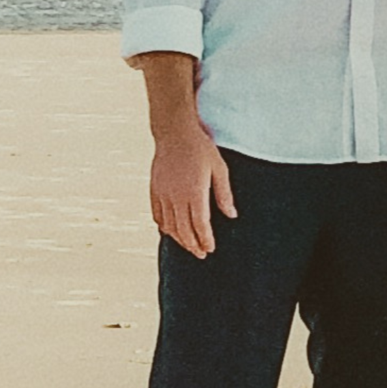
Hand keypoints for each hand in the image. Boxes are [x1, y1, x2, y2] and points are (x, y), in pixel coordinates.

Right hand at [149, 118, 235, 258]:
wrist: (174, 133)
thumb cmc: (200, 148)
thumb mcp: (219, 169)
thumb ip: (224, 194)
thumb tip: (232, 215)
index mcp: (195, 193)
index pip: (200, 225)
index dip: (206, 240)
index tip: (210, 249)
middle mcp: (177, 197)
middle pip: (184, 230)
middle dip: (193, 245)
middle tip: (201, 254)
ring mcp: (163, 194)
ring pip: (169, 226)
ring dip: (179, 239)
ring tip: (188, 246)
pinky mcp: (154, 190)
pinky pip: (157, 215)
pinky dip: (163, 226)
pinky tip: (169, 231)